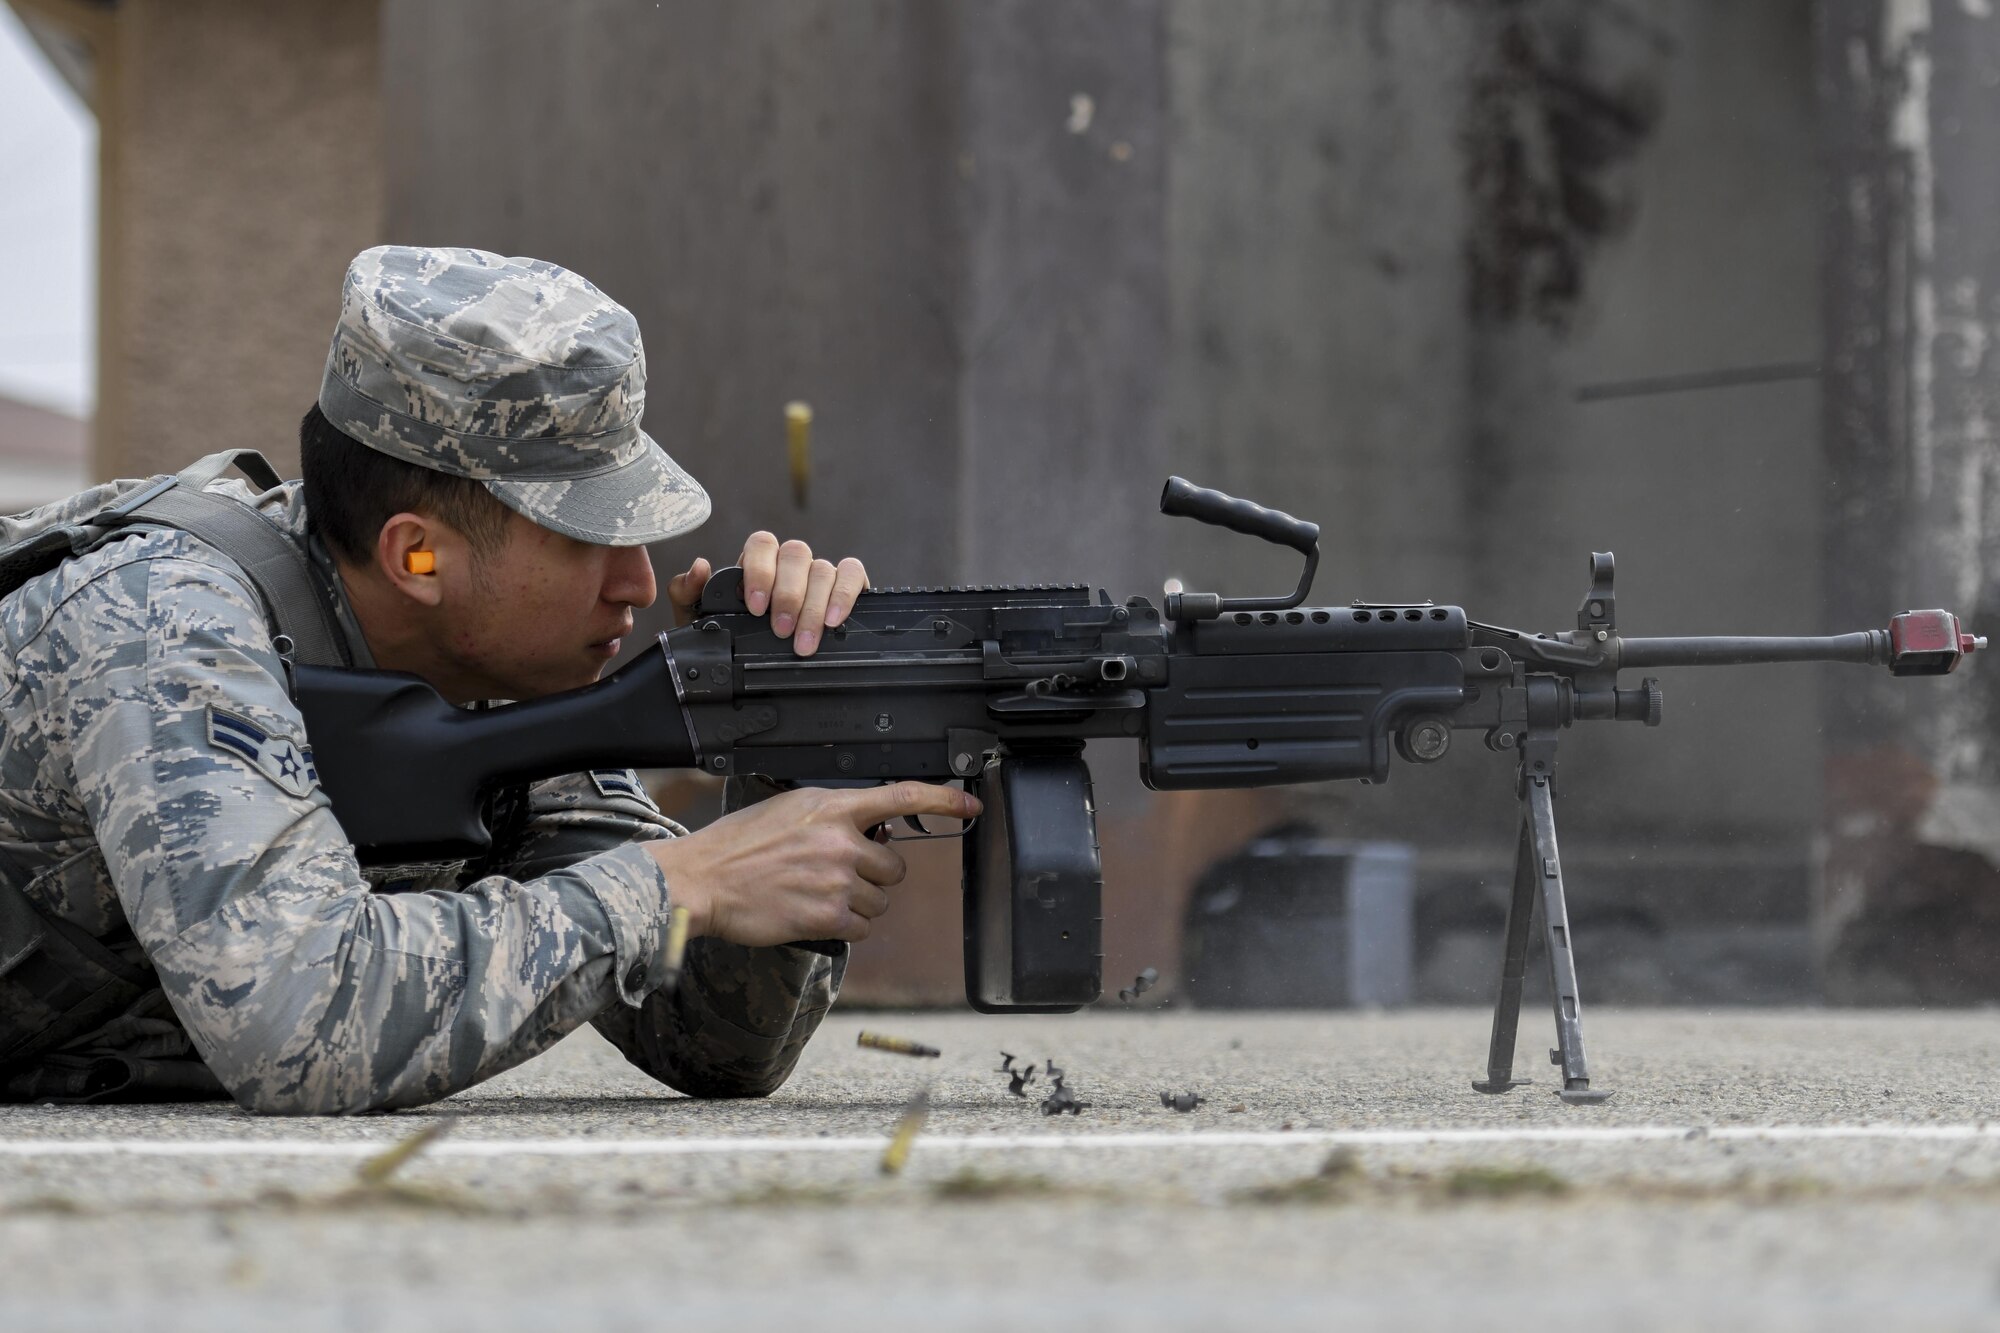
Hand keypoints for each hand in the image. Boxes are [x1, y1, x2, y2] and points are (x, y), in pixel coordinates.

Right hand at [646, 782, 981, 945]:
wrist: (703, 880)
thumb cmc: (739, 845)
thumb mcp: (790, 810)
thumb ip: (835, 815)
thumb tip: (870, 826)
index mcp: (833, 807)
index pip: (903, 796)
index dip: (945, 799)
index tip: (971, 803)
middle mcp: (842, 841)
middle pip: (894, 867)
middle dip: (871, 875)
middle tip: (831, 874)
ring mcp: (837, 880)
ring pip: (880, 901)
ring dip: (856, 903)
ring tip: (814, 894)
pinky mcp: (829, 917)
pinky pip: (863, 927)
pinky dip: (844, 927)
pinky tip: (813, 915)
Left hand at [665, 534, 867, 656]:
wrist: (761, 672)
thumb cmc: (735, 639)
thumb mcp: (702, 622)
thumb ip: (688, 594)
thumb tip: (699, 567)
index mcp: (758, 564)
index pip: (762, 544)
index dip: (761, 571)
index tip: (756, 608)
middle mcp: (790, 564)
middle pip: (796, 554)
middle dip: (788, 595)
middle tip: (780, 631)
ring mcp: (819, 574)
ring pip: (823, 569)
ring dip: (814, 607)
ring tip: (804, 643)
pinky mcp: (847, 587)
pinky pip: (853, 574)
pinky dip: (845, 594)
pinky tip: (835, 621)